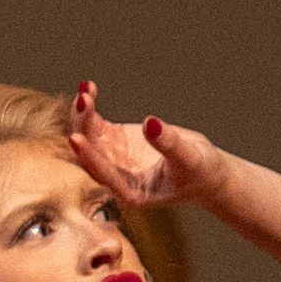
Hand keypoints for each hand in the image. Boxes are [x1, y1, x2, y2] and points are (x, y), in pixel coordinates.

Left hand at [64, 81, 227, 214]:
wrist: (205, 170)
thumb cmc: (200, 172)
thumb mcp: (189, 159)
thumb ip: (169, 144)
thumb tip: (150, 123)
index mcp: (131, 193)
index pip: (104, 175)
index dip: (89, 157)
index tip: (75, 138)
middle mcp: (116, 178)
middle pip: (89, 155)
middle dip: (82, 129)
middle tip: (83, 102)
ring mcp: (113, 159)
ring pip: (88, 137)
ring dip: (82, 115)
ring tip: (86, 91)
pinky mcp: (115, 141)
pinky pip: (95, 124)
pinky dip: (90, 108)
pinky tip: (89, 88)